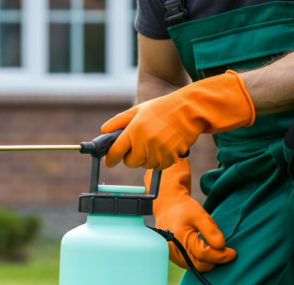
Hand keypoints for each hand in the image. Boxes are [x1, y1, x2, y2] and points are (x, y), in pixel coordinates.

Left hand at [102, 70, 254, 169]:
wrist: (189, 110)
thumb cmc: (162, 109)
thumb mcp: (138, 109)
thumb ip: (119, 121)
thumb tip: (103, 131)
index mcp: (134, 131)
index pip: (116, 152)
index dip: (111, 159)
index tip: (109, 161)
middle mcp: (144, 143)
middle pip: (130, 163)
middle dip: (131, 157)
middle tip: (137, 147)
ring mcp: (157, 152)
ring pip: (145, 165)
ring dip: (147, 158)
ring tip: (154, 142)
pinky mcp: (170, 158)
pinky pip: (159, 167)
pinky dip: (159, 160)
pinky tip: (164, 147)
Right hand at [145, 159, 235, 271]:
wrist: (167, 208)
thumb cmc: (184, 210)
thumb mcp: (200, 215)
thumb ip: (211, 231)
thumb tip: (221, 246)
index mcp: (180, 240)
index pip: (205, 254)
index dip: (221, 255)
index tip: (233, 253)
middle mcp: (176, 252)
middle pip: (200, 265)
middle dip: (215, 261)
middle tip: (227, 253)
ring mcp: (174, 257)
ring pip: (196, 268)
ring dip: (209, 262)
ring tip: (217, 251)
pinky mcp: (175, 258)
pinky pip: (191, 265)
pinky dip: (201, 261)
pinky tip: (207, 251)